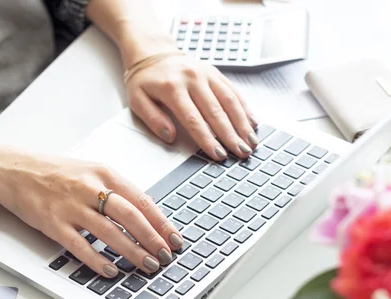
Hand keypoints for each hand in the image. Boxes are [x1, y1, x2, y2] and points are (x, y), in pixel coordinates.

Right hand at [0, 147, 183, 277]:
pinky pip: (80, 246)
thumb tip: (145, 216)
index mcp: (103, 172)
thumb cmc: (53, 172)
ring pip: (110, 233)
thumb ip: (115, 190)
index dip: (161, 222)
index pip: (141, 199)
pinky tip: (111, 270)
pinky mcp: (53, 223)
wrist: (13, 170)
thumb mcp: (89, 171)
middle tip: (165, 256)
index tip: (175, 238)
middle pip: (130, 216)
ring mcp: (71, 206)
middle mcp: (89, 188)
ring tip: (147, 265)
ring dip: (132, 252)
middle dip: (152, 239)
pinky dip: (98, 260)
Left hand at [125, 50, 257, 160]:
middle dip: (230, 135)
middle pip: (216, 112)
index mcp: (172, 88)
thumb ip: (153, 119)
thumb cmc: (144, 80)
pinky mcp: (215, 73)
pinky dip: (245, 108)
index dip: (207, 138)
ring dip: (242, 123)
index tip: (217, 154)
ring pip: (229, 101)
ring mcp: (206, 74)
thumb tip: (169, 136)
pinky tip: (253, 122)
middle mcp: (193, 79)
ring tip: (251, 142)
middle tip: (241, 152)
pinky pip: (233, 91)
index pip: (193, 119)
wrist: (152, 52)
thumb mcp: (137, 100)